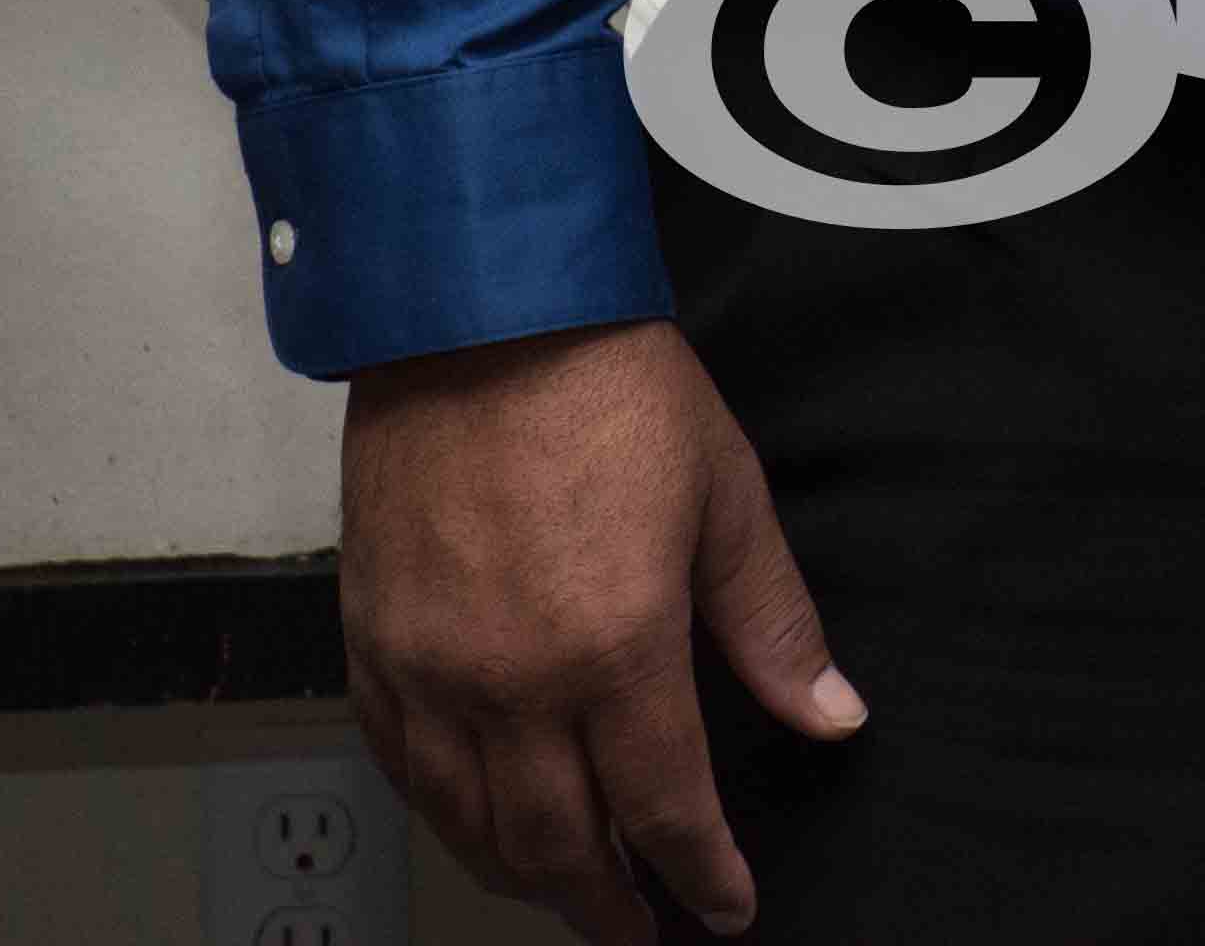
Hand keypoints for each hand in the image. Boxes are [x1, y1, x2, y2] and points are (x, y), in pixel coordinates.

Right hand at [340, 316, 860, 941]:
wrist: (481, 319)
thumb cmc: (607, 390)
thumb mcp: (727, 500)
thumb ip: (773, 625)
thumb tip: (831, 713)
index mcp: (615, 648)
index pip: (664, 808)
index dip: (701, 874)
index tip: (726, 909)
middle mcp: (513, 681)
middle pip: (558, 844)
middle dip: (611, 905)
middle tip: (645, 930)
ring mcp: (431, 670)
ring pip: (471, 826)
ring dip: (526, 876)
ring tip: (570, 892)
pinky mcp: (373, 645)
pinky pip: (404, 769)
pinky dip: (444, 817)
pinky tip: (477, 824)